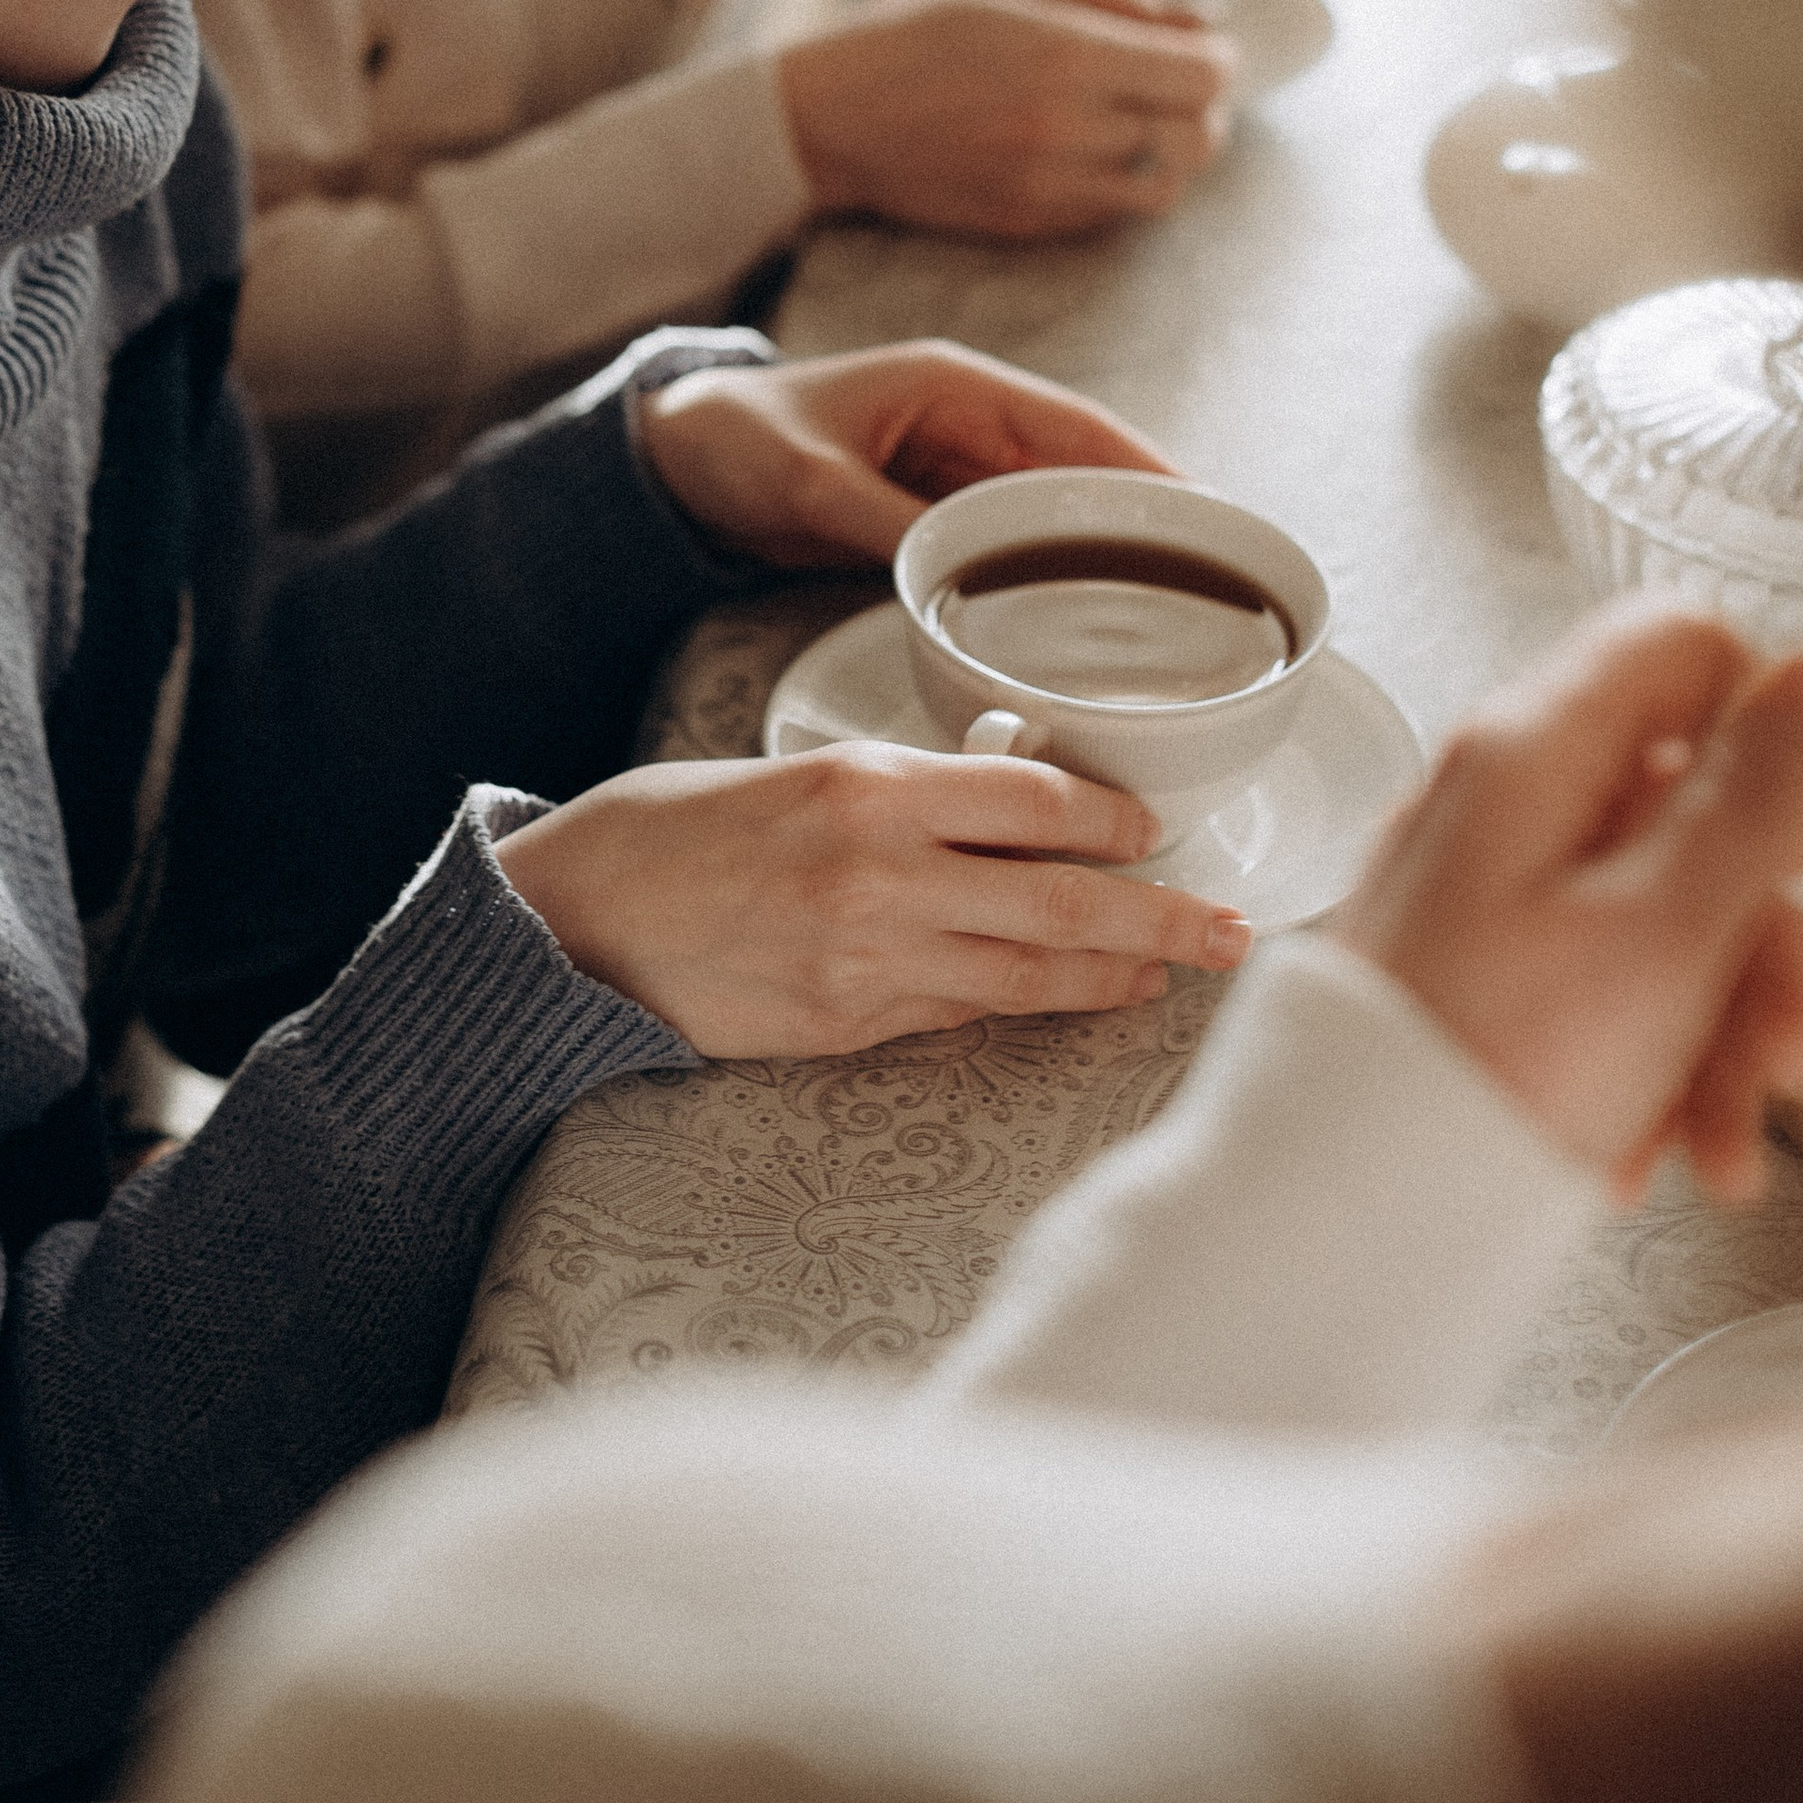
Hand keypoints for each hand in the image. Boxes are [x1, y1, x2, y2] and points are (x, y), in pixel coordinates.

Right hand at [495, 743, 1247, 1056]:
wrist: (570, 922)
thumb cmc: (672, 832)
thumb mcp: (796, 773)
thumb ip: (903, 795)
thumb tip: (1007, 815)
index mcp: (869, 789)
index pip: (1036, 802)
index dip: (1116, 819)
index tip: (1156, 828)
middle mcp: (881, 876)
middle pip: (1064, 902)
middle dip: (1164, 919)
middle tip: (1232, 929)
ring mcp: (867, 964)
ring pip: (1028, 974)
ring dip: (1113, 975)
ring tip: (1172, 970)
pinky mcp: (845, 1029)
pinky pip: (959, 1013)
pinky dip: (1022, 1004)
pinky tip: (1065, 1000)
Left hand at [635, 336, 1174, 565]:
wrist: (670, 458)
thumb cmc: (733, 440)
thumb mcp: (809, 483)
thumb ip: (884, 522)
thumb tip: (959, 573)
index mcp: (953, 387)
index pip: (1076, 426)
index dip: (1146, 468)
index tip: (1204, 513)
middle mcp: (968, 421)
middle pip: (1083, 471)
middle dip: (1145, 519)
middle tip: (1212, 581)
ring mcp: (955, 467)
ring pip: (1055, 510)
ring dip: (1105, 551)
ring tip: (1170, 610)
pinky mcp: (934, 508)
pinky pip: (1013, 539)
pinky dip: (1052, 571)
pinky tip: (1083, 619)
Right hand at [779, 0, 1235, 236]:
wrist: (828, 116)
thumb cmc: (914, 32)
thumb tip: (1200, 22)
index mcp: (1068, 54)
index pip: (1204, 74)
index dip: (1216, 59)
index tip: (1200, 48)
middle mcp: (1068, 126)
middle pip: (1200, 133)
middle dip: (1203, 106)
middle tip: (1176, 84)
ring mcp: (1050, 184)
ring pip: (1168, 185)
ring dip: (1172, 153)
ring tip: (1142, 122)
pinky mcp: (1030, 223)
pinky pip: (1115, 212)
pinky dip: (1126, 183)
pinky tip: (1095, 151)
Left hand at [1330, 602, 1802, 1194]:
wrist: (1347, 1212)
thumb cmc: (1489, 1075)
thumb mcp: (1662, 935)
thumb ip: (1753, 803)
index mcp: (1532, 752)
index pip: (1682, 650)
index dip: (1763, 737)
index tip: (1795, 852)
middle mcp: (1497, 797)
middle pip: (1685, 806)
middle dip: (1756, 942)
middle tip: (1786, 1066)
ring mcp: (1479, 883)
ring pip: (1653, 909)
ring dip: (1714, 1030)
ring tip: (1720, 1153)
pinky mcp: (1471, 966)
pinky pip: (1593, 978)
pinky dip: (1642, 1058)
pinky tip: (1650, 1153)